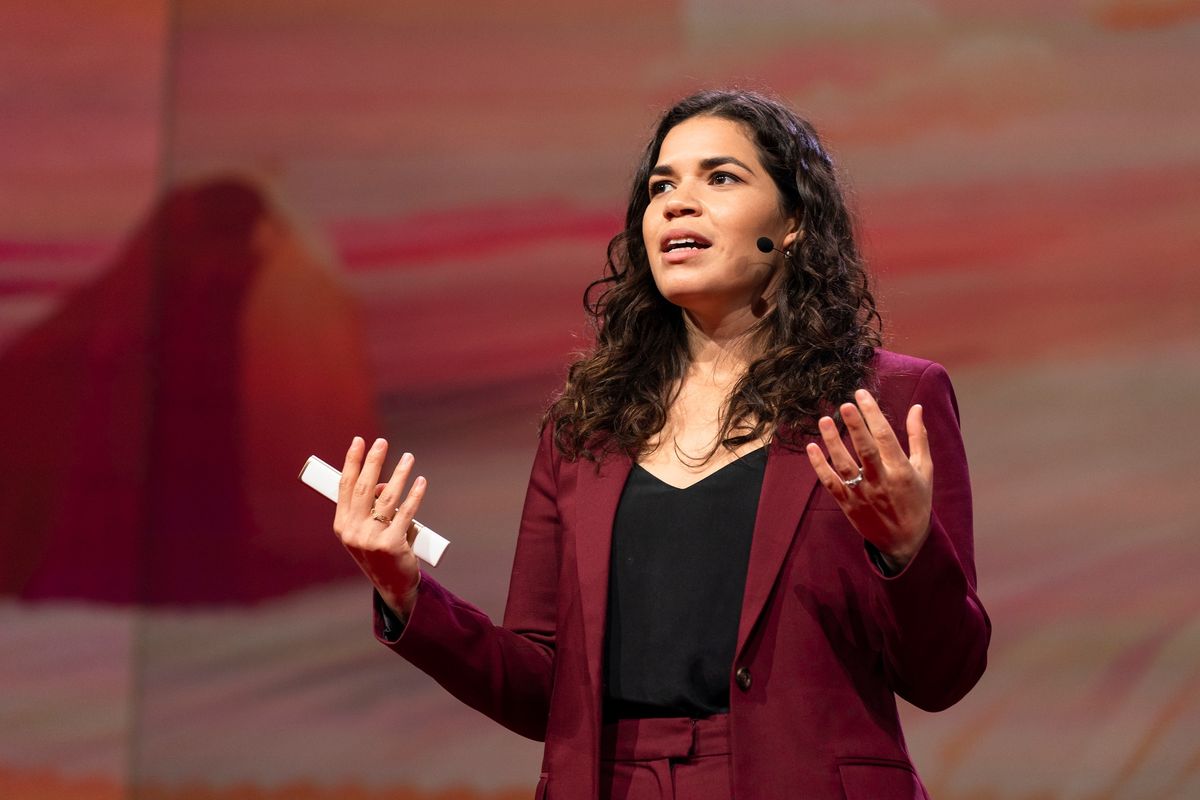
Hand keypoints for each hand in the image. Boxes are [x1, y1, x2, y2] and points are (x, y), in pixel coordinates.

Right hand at [333, 436, 426, 616]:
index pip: (345, 486)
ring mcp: (372, 538)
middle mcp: (353, 531)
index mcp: (342, 525)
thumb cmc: (380, 553)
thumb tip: (384, 484)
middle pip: (364, 487)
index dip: (351, 462)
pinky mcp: (392, 544)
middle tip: (382, 442)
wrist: (393, 586)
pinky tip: (421, 482)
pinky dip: (415, 495)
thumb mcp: (366, 531)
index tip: (358, 441)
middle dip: (374, 461)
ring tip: (408, 458)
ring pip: (388, 497)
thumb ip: (371, 507)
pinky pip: (406, 512)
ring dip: (400, 474)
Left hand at [805, 389, 932, 568]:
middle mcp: (881, 481)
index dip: (873, 415)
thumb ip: (918, 437)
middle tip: (843, 405)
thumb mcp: (924, 469)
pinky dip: (819, 466)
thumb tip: (916, 407)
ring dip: (833, 442)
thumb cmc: (917, 500)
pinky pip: (830, 483)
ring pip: (844, 465)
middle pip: (865, 450)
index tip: (861, 395)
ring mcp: (862, 494)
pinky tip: (811, 447)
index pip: (886, 437)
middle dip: (855, 426)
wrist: (904, 541)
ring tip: (824, 420)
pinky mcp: (847, 504)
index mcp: (901, 471)